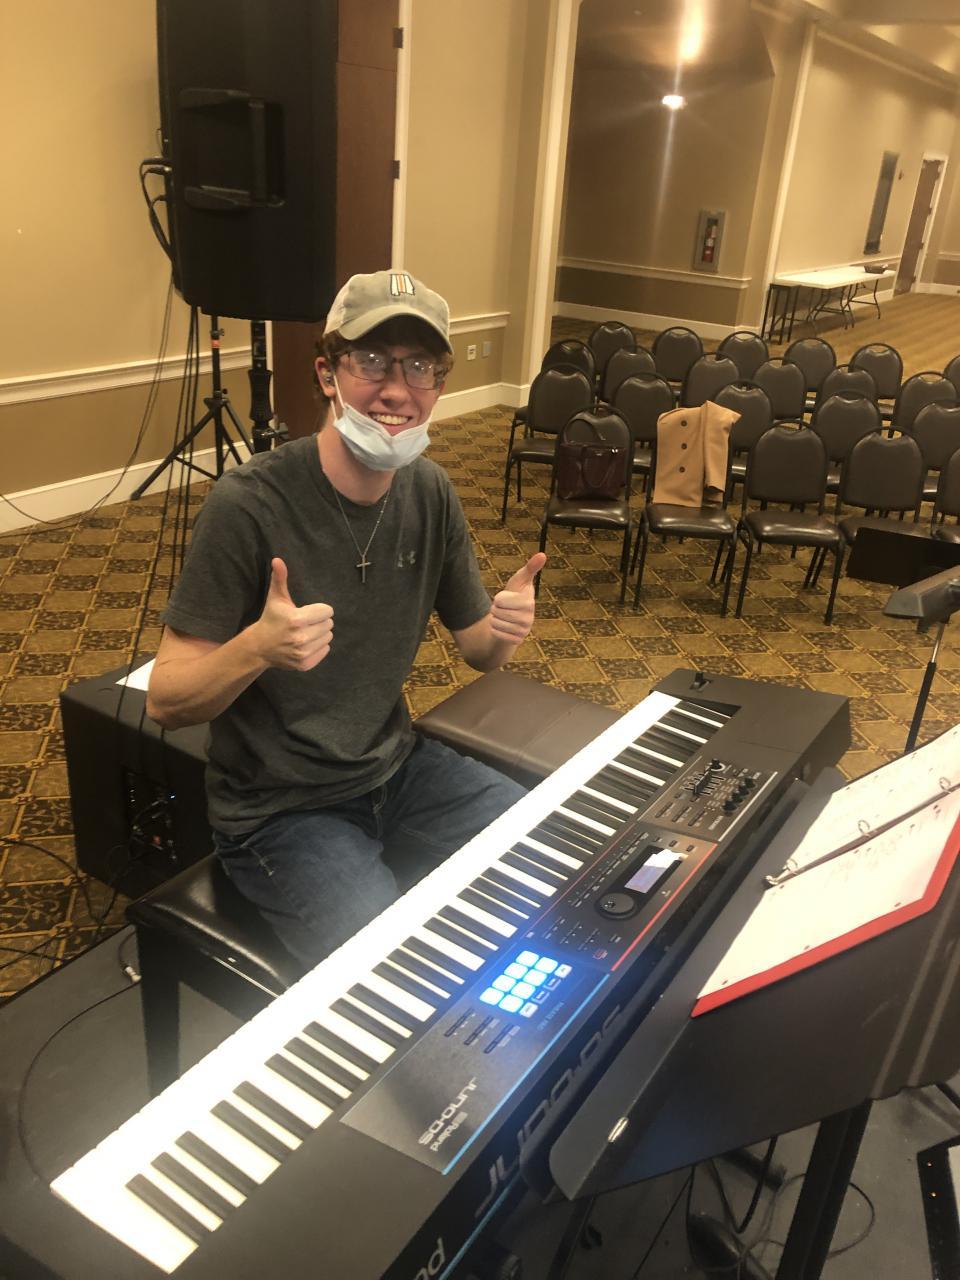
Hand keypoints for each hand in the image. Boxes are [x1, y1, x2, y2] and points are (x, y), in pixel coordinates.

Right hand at [252, 557, 333, 671]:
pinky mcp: (305, 664)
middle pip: (329, 625)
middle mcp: (301, 638)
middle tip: (305, 623)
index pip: (327, 612)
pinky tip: (305, 644)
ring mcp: (303, 653)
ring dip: (320, 634)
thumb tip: (277, 559)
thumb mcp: (276, 598)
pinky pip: (325, 650)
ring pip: (328, 638)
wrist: (260, 647)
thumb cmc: (272, 619)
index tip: (307, 612)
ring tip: (305, 633)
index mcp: (296, 619)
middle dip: (319, 622)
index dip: (319, 610)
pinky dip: (318, 646)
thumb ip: (280, 579)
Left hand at [489, 552, 546, 642]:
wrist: (513, 618)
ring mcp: (523, 631)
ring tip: (504, 617)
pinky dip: (495, 629)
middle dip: (496, 609)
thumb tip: (542, 554)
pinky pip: (496, 633)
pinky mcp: (516, 641)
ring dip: (495, 619)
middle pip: (496, 611)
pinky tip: (504, 627)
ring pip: (495, 622)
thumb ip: (530, 568)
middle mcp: (529, 618)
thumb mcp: (520, 580)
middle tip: (505, 608)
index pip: (499, 600)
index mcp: (529, 602)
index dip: (498, 598)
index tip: (507, 598)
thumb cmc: (516, 594)